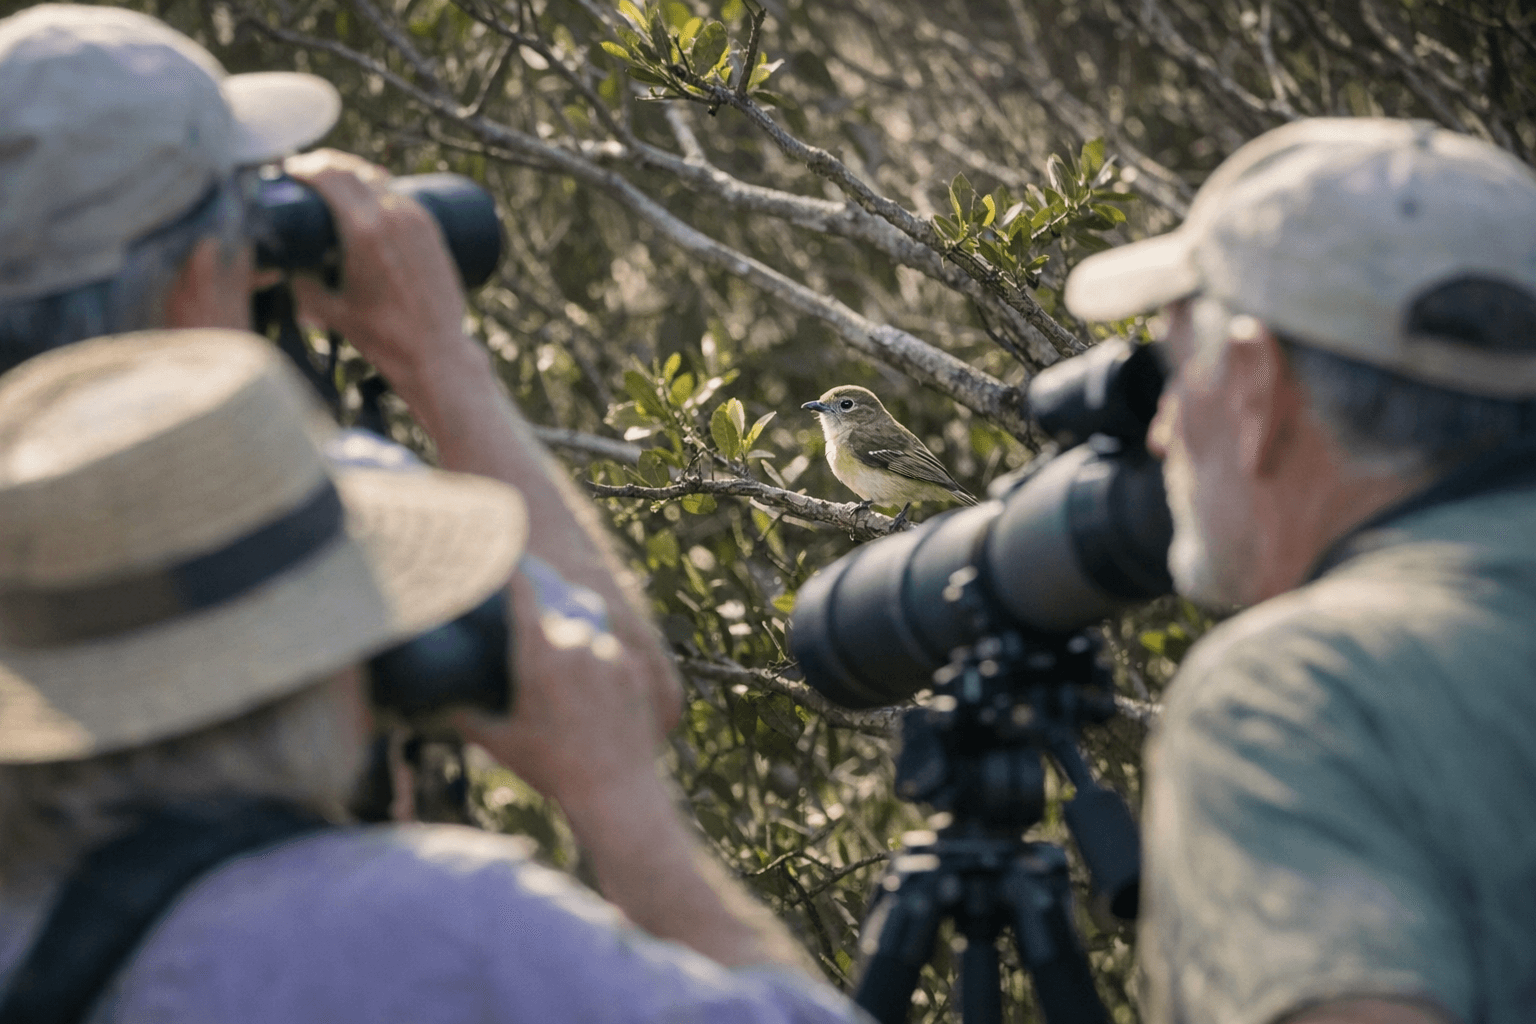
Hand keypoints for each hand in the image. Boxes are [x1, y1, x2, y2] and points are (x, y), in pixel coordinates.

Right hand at [282, 149, 477, 386]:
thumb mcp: (329, 311)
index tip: (289, 171)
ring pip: (378, 179)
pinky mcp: (433, 229)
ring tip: (333, 184)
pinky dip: (378, 190)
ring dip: (353, 174)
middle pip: (352, 170)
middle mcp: (393, 217)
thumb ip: (300, 284)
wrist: (436, 352)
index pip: (328, 176)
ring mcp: (417, 220)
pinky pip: (400, 195)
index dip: (304, 167)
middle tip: (306, 172)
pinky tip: (367, 197)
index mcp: (363, 231)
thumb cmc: (384, 337)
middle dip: (325, 164)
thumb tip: (286, 263)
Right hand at [450, 573, 667, 815]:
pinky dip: (599, 663)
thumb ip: (467, 720)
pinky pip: (612, 653)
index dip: (513, 571)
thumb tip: (437, 709)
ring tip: (565, 678)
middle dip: (542, 623)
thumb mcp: (502, 744)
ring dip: (573, 646)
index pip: (524, 594)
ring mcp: (610, 654)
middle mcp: (577, 644)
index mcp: (540, 655)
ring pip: (585, 634)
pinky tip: (593, 690)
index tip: (505, 557)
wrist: (616, 791)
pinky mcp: (635, 669)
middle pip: (555, 615)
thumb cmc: (553, 768)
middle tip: (532, 640)